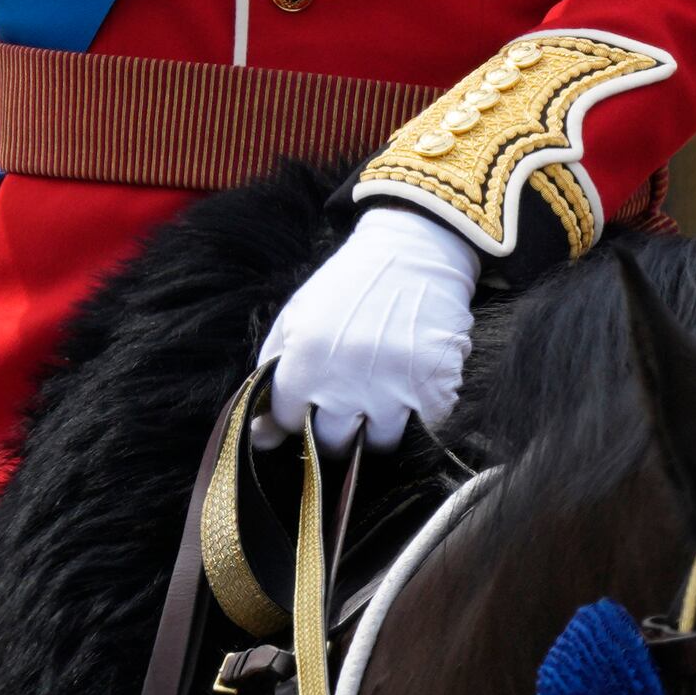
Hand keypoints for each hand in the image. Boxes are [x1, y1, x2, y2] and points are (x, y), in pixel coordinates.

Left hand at [255, 206, 478, 453]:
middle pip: (333, 443)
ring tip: (381, 398)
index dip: (297, 413)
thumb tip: (260, 437)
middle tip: (347, 405)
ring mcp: (393, 388)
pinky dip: (421, 416)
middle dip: (335, 429)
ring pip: (379, 444)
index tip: (311, 400)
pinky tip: (414, 389)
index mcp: (305, 360)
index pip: (288, 422)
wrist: (415, 249)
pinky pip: (424, 429)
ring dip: (378, 427)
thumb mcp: (297, 315)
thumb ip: (269, 373)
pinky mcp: (435, 387)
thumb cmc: (349, 285)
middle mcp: (346, 381)